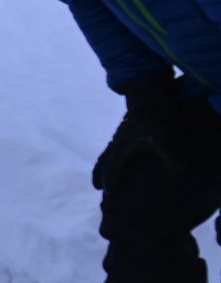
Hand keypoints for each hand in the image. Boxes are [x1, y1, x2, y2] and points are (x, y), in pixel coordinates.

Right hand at [94, 81, 220, 190]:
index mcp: (121, 147)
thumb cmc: (156, 115)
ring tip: (106, 169)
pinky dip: (117, 151)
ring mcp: (122, 133)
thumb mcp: (165, 138)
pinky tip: (124, 152)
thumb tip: (184, 178)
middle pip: (104, 160)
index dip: (109, 181)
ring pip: (110, 151)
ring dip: (107, 162)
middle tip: (96, 185)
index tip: (107, 191)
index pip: (110, 168)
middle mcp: (118, 142)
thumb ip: (173, 158)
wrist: (150, 91)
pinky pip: (118, 143)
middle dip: (100, 173)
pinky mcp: (129, 127)